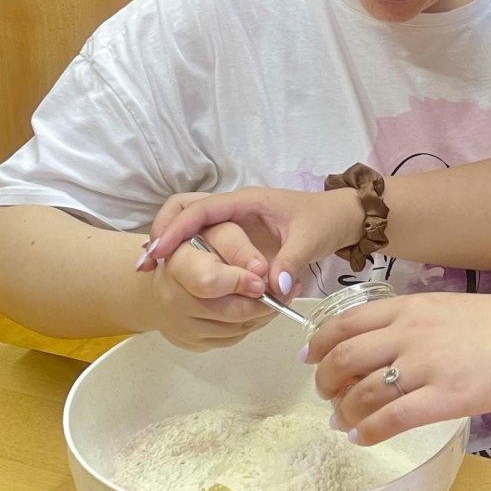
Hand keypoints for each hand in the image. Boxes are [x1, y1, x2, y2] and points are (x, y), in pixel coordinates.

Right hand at [139, 186, 359, 298]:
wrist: (346, 218)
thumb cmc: (326, 220)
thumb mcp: (311, 239)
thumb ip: (292, 261)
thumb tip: (275, 288)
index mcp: (248, 202)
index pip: (202, 210)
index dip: (177, 230)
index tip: (157, 252)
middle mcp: (236, 210)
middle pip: (189, 215)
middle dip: (165, 235)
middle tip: (145, 264)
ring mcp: (237, 224)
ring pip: (197, 231)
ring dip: (175, 247)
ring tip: (152, 271)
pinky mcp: (241, 241)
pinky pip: (210, 245)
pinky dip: (194, 257)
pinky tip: (181, 279)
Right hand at [140, 218, 273, 350]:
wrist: (172, 274)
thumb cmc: (200, 246)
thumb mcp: (220, 231)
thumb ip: (240, 248)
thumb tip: (264, 273)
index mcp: (176, 263)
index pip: (208, 281)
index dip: (240, 282)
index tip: (262, 281)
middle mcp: (172, 298)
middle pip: (231, 311)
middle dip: (264, 301)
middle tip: (287, 289)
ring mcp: (180, 325)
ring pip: (237, 328)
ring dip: (263, 314)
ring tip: (278, 295)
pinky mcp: (192, 342)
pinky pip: (232, 338)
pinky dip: (252, 324)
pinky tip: (259, 307)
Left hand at [309, 292, 490, 443]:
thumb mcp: (446, 307)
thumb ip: (410, 321)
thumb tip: (376, 346)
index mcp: (409, 307)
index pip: (346, 322)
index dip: (318, 343)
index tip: (308, 357)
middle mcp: (410, 333)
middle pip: (345, 357)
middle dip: (325, 381)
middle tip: (325, 395)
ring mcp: (425, 366)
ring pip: (363, 392)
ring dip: (344, 411)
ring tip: (342, 421)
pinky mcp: (443, 398)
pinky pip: (391, 419)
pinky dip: (368, 431)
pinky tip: (361, 437)